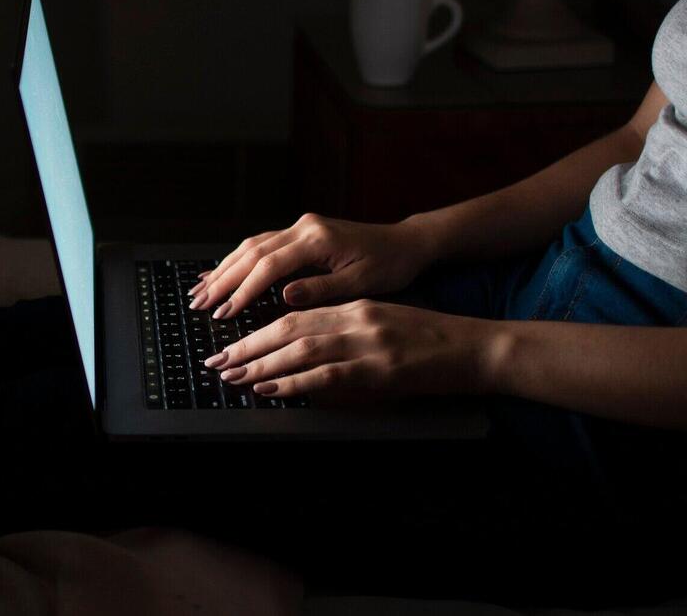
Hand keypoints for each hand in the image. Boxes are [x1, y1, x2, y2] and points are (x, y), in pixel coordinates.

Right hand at [188, 213, 433, 318]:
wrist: (407, 243)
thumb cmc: (390, 265)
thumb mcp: (362, 284)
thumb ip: (322, 289)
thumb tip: (285, 297)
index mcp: (318, 239)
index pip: (269, 266)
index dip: (244, 290)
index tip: (224, 312)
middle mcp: (304, 227)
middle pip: (252, 252)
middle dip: (223, 279)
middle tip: (199, 303)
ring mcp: (300, 226)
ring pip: (251, 245)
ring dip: (224, 268)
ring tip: (201, 291)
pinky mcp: (300, 231)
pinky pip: (261, 244)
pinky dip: (238, 260)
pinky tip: (221, 272)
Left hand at [203, 300, 498, 400]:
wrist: (478, 348)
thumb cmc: (432, 340)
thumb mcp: (382, 323)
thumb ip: (343, 330)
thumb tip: (302, 349)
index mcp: (355, 305)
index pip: (295, 312)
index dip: (258, 326)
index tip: (231, 339)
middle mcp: (356, 318)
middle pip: (288, 327)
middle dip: (247, 344)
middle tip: (216, 360)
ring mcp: (367, 343)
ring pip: (300, 349)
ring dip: (259, 364)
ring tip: (230, 375)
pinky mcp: (379, 369)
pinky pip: (325, 376)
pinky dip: (292, 382)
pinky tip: (268, 388)